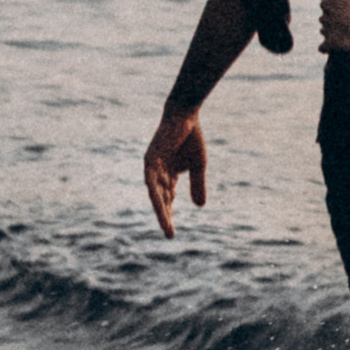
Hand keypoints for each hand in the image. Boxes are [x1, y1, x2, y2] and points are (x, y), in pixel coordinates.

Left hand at [144, 105, 207, 240]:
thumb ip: (198, 185)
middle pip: (161, 199)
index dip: (169, 215)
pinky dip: (157, 193)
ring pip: (156, 194)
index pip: (167, 199)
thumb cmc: (191, 137)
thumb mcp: (198, 166)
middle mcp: (158, 173)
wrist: (185, 115)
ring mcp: (152, 167)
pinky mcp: (150, 159)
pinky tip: (162, 205)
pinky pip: (152, 181)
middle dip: (165, 217)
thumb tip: (200, 207)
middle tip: (170, 235)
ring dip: (161, 210)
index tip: (172, 233)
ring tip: (166, 226)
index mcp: (168, 174)